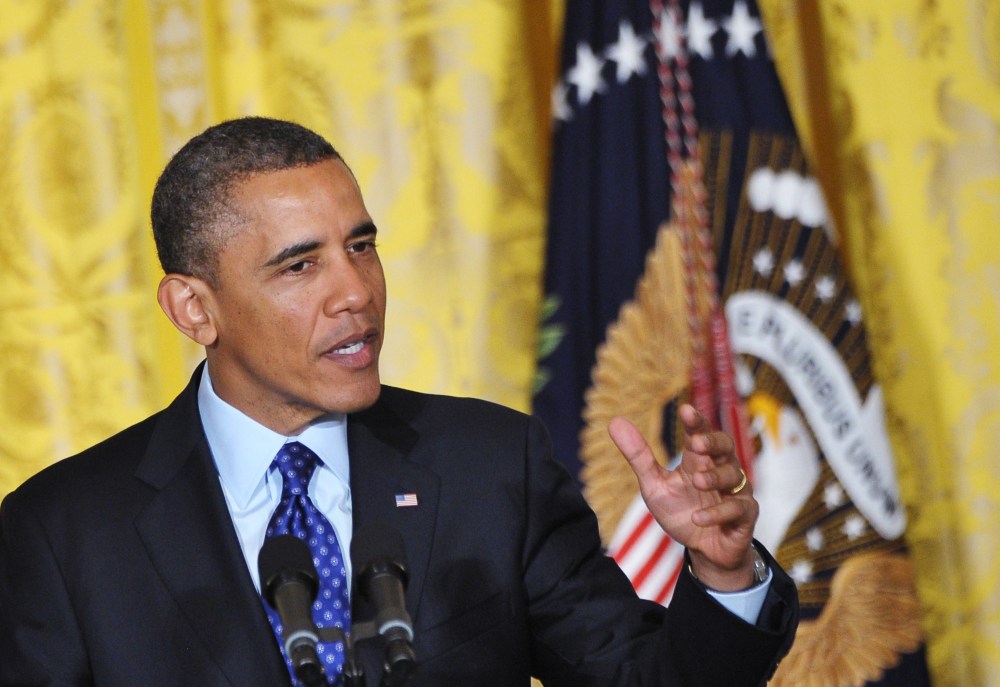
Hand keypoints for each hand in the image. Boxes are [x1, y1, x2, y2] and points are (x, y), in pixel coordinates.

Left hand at [608, 404, 758, 590]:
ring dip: (714, 477)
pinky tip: (698, 517)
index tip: (685, 410)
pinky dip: (717, 512)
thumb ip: (638, 457)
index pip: (699, 433)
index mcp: (698, 461)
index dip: (695, 422)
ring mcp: (735, 492)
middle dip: (712, 441)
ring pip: (733, 475)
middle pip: (725, 445)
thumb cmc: (681, 512)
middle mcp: (720, 470)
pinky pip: (737, 508)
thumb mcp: (654, 486)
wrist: (703, 551)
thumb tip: (614, 421)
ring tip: (696, 481)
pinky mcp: (744, 515)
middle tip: (696, 443)